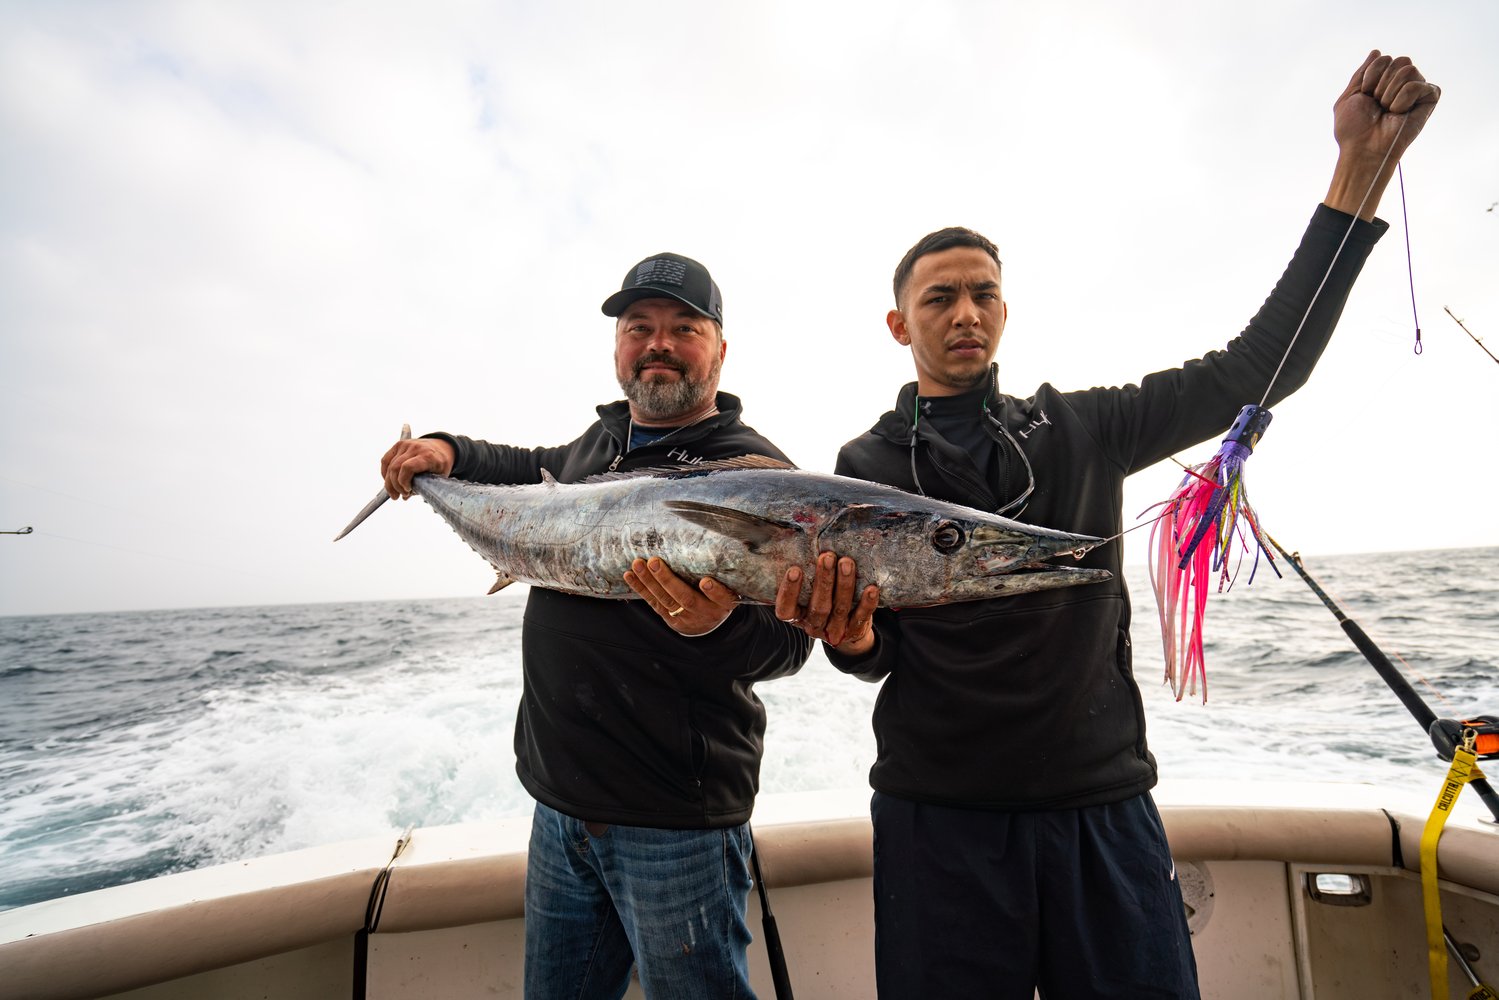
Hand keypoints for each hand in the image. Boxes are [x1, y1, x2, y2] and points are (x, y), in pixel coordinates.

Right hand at [381, 437, 454, 498]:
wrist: (442, 447)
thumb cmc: (441, 463)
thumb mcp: (439, 476)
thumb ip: (424, 486)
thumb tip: (405, 496)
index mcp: (428, 456)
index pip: (408, 468)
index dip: (403, 482)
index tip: (407, 491)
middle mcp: (415, 448)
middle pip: (395, 468)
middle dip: (395, 486)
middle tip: (398, 496)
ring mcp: (406, 445)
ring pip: (389, 465)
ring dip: (389, 482)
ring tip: (394, 493)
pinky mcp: (399, 444)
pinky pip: (386, 460)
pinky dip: (385, 472)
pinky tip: (388, 481)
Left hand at [624, 557, 738, 636]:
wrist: (706, 623)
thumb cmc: (717, 596)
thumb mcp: (728, 587)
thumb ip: (722, 572)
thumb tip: (723, 540)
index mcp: (722, 604)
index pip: (722, 598)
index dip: (714, 591)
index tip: (705, 581)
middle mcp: (704, 611)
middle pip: (686, 598)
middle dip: (668, 580)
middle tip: (654, 562)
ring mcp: (686, 617)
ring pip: (666, 600)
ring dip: (649, 581)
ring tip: (638, 564)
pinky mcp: (670, 618)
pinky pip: (654, 603)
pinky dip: (641, 588)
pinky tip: (630, 575)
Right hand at [774, 551, 879, 652]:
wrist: (847, 632)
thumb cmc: (821, 602)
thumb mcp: (807, 595)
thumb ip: (806, 577)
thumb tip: (802, 540)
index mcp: (797, 616)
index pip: (786, 609)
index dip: (789, 591)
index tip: (794, 569)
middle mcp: (814, 625)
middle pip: (818, 607)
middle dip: (823, 581)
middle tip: (827, 557)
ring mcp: (835, 630)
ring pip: (840, 609)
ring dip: (844, 585)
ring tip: (847, 562)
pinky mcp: (855, 631)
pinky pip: (861, 617)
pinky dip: (867, 603)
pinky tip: (871, 588)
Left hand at [1325, 50, 1439, 218]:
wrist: (1363, 149)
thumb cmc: (1353, 129)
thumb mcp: (1350, 96)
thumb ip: (1362, 72)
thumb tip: (1377, 52)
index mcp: (1385, 82)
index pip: (1384, 58)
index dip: (1371, 75)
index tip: (1365, 94)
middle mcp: (1403, 84)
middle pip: (1399, 60)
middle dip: (1382, 82)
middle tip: (1378, 104)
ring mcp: (1417, 91)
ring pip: (1409, 69)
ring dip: (1391, 92)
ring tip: (1388, 110)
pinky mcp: (1430, 99)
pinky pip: (1420, 84)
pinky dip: (1403, 99)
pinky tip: (1399, 113)